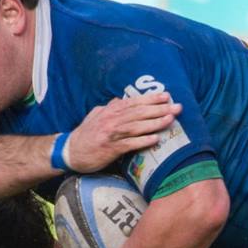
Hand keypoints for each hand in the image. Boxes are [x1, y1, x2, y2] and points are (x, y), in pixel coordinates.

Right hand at [65, 92, 180, 171]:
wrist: (70, 151)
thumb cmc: (86, 134)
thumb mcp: (96, 115)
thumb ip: (110, 107)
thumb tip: (121, 99)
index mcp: (110, 111)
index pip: (135, 102)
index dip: (151, 98)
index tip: (167, 96)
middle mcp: (112, 120)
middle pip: (140, 112)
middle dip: (160, 109)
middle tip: (177, 107)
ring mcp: (112, 134)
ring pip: (137, 126)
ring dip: (155, 122)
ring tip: (170, 119)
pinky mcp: (111, 149)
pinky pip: (129, 144)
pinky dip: (142, 141)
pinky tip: (155, 139)